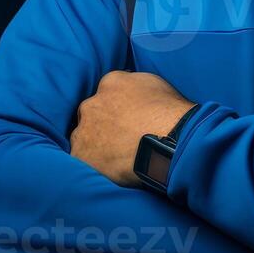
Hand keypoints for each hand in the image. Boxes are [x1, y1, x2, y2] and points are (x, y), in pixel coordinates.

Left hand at [71, 71, 196, 187]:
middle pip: (91, 113)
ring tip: (116, 157)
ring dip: (95, 145)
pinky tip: (110, 170)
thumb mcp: (157, 85)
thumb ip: (136, 84)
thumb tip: (132, 91)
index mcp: (111, 82)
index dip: (116, 107)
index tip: (125, 119)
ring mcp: (84, 130)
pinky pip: (82, 160)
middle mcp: (92, 103)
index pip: (107, 92)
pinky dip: (93, 164)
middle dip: (102, 124)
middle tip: (120, 138)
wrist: (170, 143)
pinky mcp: (82, 156)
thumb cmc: (171, 115)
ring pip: (83, 137)